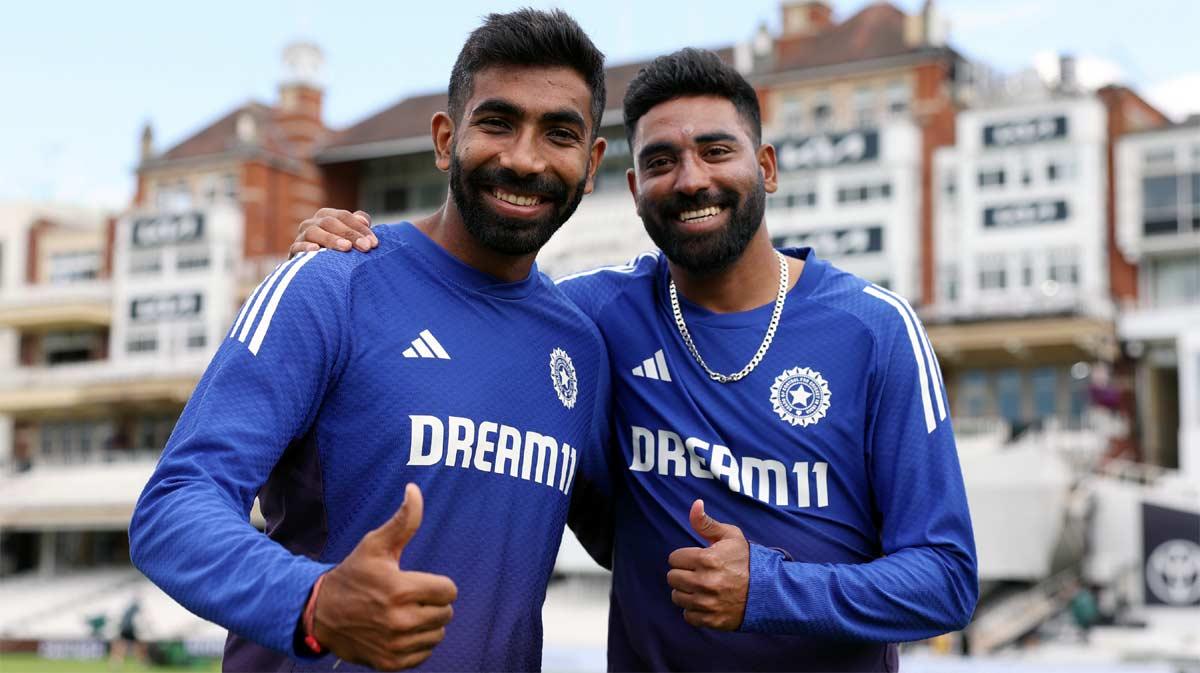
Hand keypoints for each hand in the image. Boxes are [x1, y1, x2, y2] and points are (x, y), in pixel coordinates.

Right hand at [290, 208, 376, 256]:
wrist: (311, 269)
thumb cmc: (336, 250)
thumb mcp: (348, 236)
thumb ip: (357, 225)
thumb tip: (364, 220)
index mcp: (326, 216)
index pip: (344, 216)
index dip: (360, 228)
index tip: (374, 243)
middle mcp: (312, 223)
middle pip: (331, 223)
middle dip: (350, 234)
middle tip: (365, 247)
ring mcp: (302, 236)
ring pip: (314, 232)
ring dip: (331, 239)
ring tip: (346, 247)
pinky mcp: (293, 251)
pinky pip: (297, 247)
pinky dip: (305, 247)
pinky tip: (316, 250)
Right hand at [313, 483, 456, 669]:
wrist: (320, 614)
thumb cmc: (353, 575)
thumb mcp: (375, 545)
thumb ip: (403, 520)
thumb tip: (414, 489)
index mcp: (400, 589)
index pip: (449, 591)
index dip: (438, 584)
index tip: (419, 582)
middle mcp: (400, 620)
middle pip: (446, 613)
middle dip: (434, 603)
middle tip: (411, 597)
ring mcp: (395, 644)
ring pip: (438, 634)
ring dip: (428, 624)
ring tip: (406, 613)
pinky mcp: (390, 663)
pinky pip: (425, 654)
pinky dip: (418, 644)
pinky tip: (400, 631)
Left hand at [666, 499, 749, 630]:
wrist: (769, 591)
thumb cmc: (747, 561)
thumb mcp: (730, 536)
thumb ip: (707, 522)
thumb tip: (695, 504)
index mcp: (707, 559)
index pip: (674, 558)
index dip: (684, 557)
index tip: (696, 559)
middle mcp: (705, 582)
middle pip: (672, 578)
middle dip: (683, 573)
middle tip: (698, 573)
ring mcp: (707, 603)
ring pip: (677, 597)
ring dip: (686, 592)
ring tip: (702, 587)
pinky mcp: (711, 620)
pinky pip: (688, 616)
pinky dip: (694, 610)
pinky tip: (706, 601)